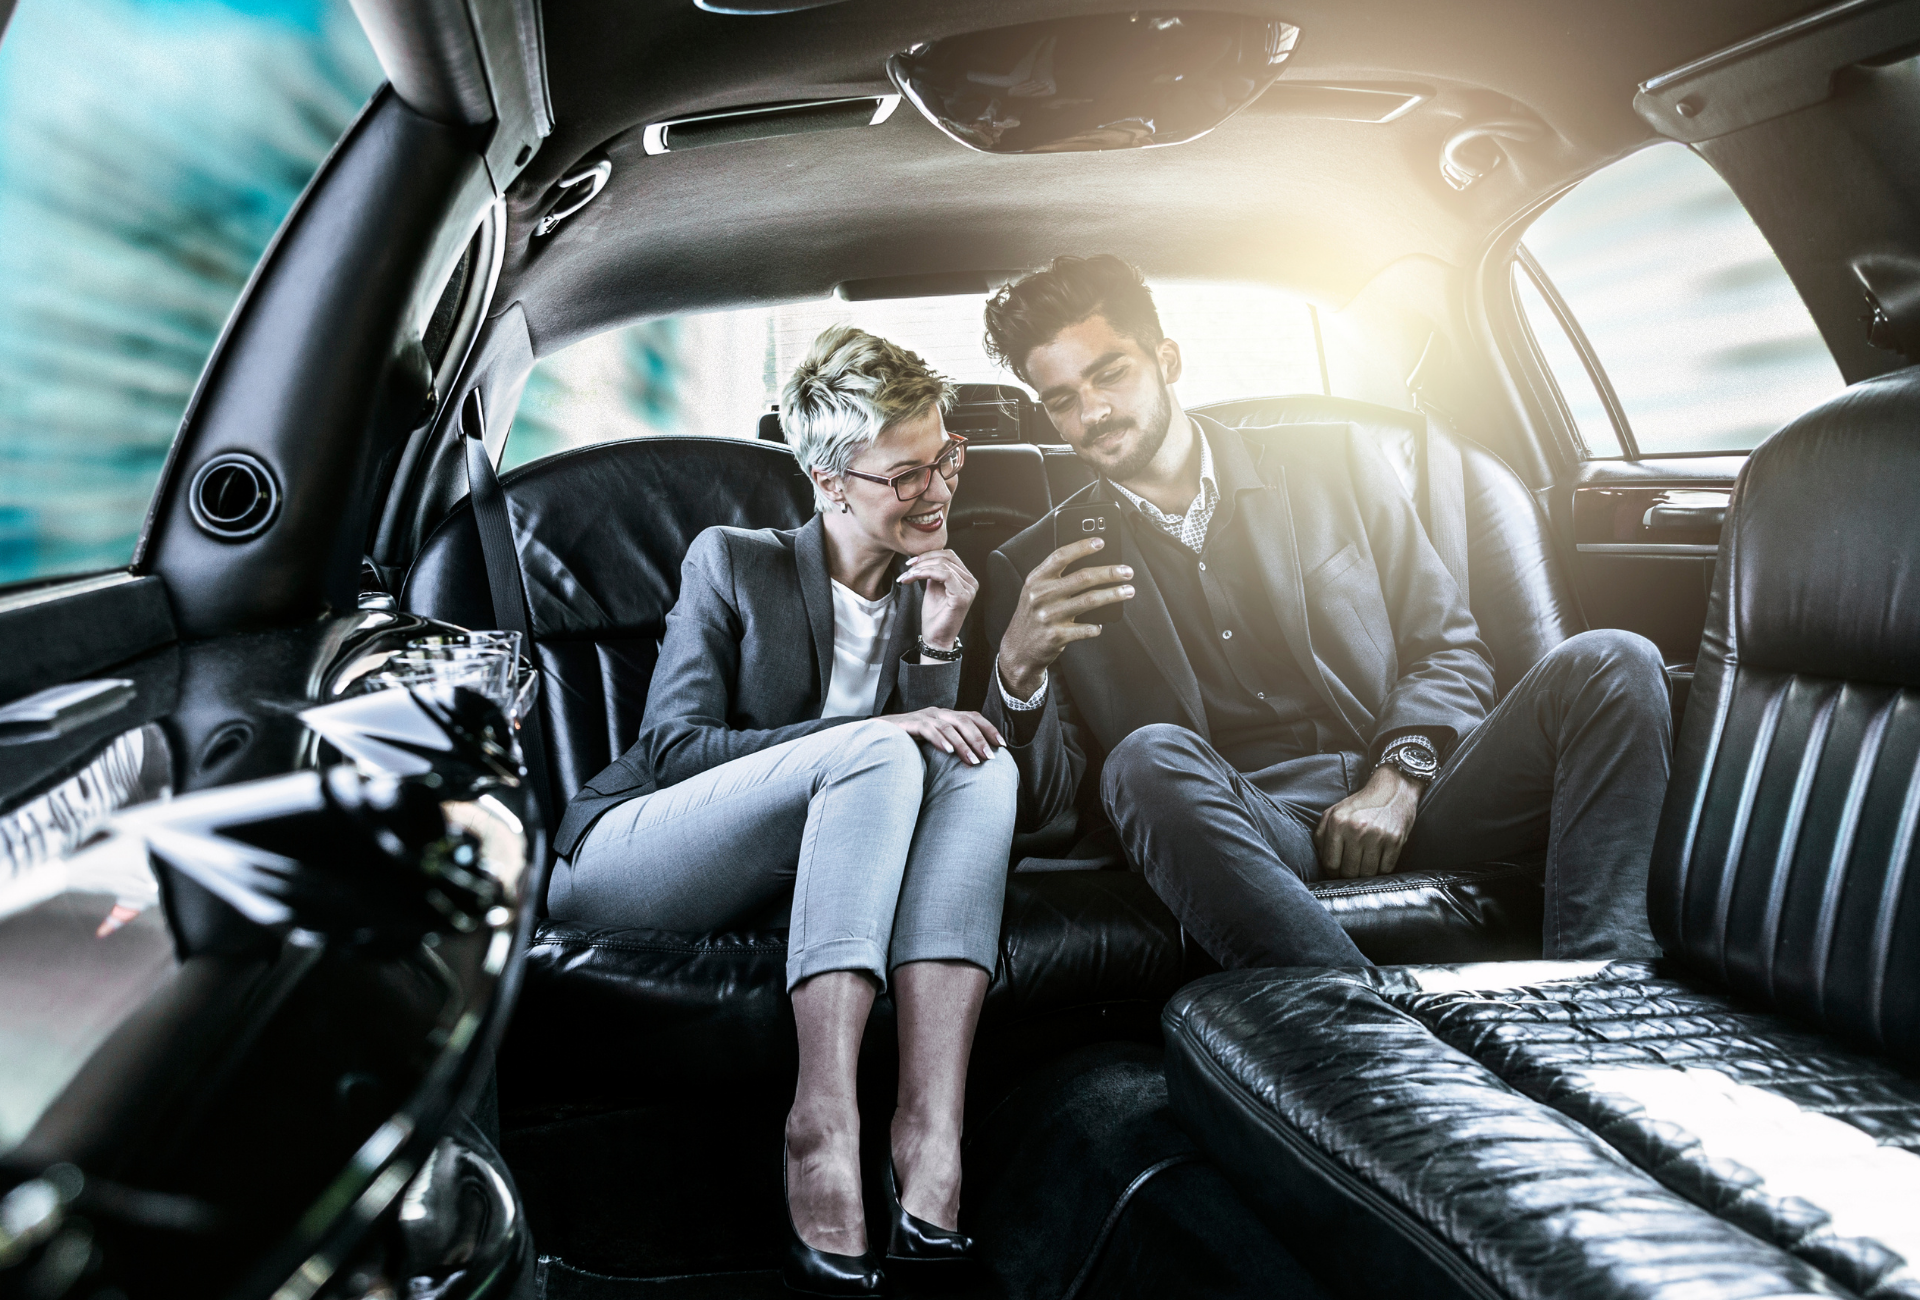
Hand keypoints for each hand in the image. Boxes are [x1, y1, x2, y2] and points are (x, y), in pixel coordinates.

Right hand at [881, 708, 1002, 764]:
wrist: (877, 734)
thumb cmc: (909, 742)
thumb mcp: (935, 743)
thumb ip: (952, 745)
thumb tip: (976, 760)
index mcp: (946, 716)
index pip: (973, 717)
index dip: (989, 729)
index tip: (1002, 745)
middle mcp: (938, 713)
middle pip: (965, 721)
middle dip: (980, 740)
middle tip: (990, 758)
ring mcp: (924, 716)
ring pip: (950, 727)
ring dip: (963, 744)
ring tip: (974, 761)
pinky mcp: (910, 723)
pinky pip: (928, 729)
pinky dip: (940, 739)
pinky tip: (948, 751)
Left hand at [898, 549, 975, 650]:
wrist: (935, 638)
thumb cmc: (934, 616)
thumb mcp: (933, 588)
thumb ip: (934, 572)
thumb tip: (925, 557)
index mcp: (966, 579)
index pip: (950, 556)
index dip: (929, 554)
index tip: (911, 561)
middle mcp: (971, 582)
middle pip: (947, 558)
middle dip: (923, 560)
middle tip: (906, 568)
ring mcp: (969, 590)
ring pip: (943, 565)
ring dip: (921, 568)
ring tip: (907, 576)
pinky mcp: (962, 596)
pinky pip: (944, 575)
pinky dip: (925, 573)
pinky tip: (913, 577)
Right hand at [996, 539, 1135, 698]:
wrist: (1018, 649)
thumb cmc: (1033, 616)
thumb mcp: (1035, 592)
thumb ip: (1055, 578)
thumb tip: (1092, 566)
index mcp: (1036, 580)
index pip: (1060, 556)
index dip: (1082, 547)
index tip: (1101, 542)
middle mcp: (1041, 595)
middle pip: (1082, 577)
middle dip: (1109, 573)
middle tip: (1127, 572)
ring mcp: (1048, 616)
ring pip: (1089, 600)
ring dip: (1113, 595)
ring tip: (1128, 591)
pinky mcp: (1056, 636)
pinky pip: (1085, 629)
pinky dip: (1096, 627)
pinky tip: (1101, 625)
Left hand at [1314, 765, 1422, 878]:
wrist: (1392, 790)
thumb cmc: (1360, 804)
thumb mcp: (1334, 812)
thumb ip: (1321, 834)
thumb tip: (1321, 858)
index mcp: (1337, 823)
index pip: (1330, 863)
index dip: (1332, 873)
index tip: (1336, 873)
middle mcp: (1356, 830)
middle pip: (1349, 872)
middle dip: (1348, 875)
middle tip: (1351, 871)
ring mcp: (1377, 836)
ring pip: (1367, 874)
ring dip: (1365, 875)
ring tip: (1364, 867)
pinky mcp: (1395, 841)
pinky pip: (1385, 869)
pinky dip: (1381, 871)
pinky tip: (1378, 863)